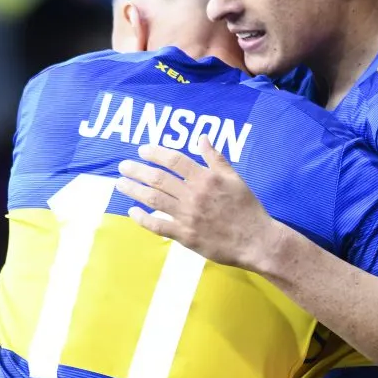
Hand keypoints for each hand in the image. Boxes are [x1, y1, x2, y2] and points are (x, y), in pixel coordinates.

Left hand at [116, 138, 280, 271]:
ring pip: (154, 200)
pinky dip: (143, 219)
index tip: (142, 150)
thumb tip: (202, 137)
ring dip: (134, 190)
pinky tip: (133, 212)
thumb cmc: (247, 208)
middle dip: (138, 170)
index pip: (175, 160)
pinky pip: (159, 226)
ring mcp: (188, 216)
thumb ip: (216, 158)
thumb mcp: (235, 178)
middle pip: (159, 179)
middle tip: (123, 165)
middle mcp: (194, 195)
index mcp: (206, 178)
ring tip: (120, 183)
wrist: (256, 240)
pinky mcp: (186, 236)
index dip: (156, 153)